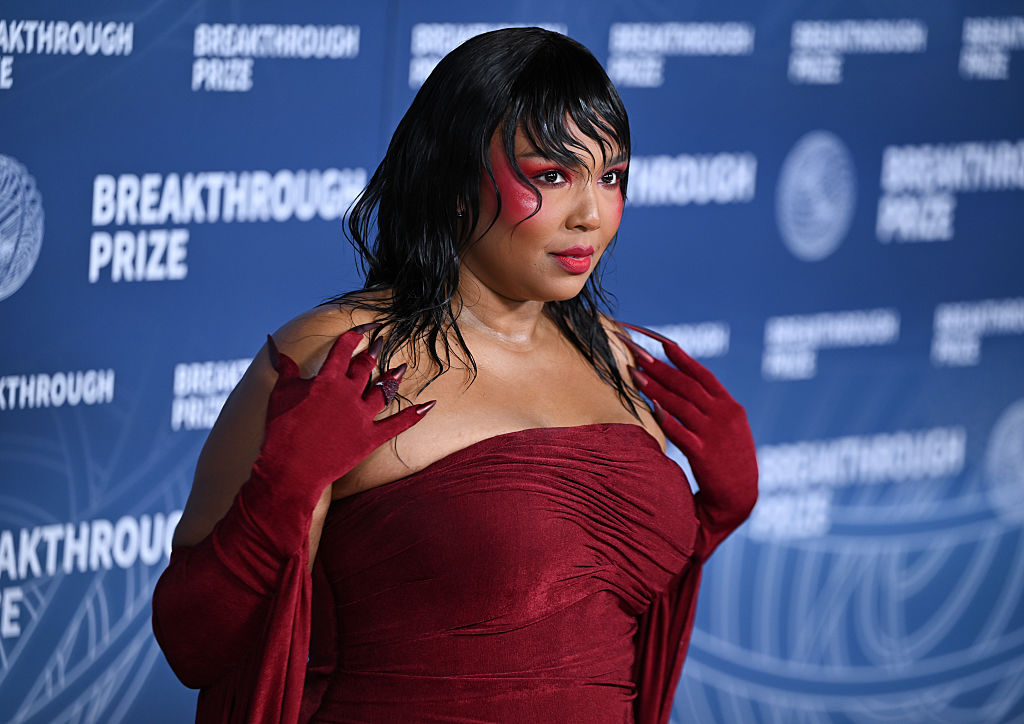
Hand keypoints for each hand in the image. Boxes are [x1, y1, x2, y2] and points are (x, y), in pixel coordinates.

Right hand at [258, 322, 434, 495]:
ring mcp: (362, 416)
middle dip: (373, 353)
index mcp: (327, 380)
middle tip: (381, 343)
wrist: (290, 470)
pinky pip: (398, 424)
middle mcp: (348, 394)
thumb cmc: (281, 431)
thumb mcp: (280, 395)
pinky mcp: (371, 439)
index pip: (345, 349)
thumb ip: (285, 369)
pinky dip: (414, 415)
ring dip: (393, 378)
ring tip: (401, 368)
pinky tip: (429, 405)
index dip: (356, 334)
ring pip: (383, 391)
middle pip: (365, 368)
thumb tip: (276, 346)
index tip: (366, 326)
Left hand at [616, 322, 756, 518]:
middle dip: (660, 367)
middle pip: (687, 385)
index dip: (681, 358)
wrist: (740, 498)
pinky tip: (649, 404)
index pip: (703, 376)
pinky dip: (665, 417)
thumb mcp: (729, 430)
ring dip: (655, 387)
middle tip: (637, 352)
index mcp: (731, 408)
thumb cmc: (730, 462)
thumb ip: (712, 409)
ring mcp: (714, 434)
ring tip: (633, 374)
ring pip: (680, 404)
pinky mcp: (703, 454)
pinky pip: (680, 431)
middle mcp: (724, 416)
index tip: (661, 342)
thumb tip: (685, 389)